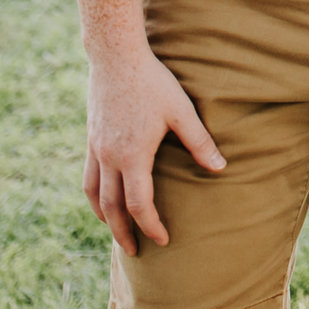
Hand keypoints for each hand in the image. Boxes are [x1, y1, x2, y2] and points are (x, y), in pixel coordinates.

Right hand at [83, 47, 224, 253]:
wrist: (116, 56)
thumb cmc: (153, 82)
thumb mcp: (181, 110)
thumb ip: (199, 141)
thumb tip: (220, 168)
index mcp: (133, 155)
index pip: (139, 204)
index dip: (151, 225)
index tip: (163, 239)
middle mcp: (110, 157)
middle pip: (112, 208)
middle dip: (123, 232)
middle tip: (134, 251)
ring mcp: (96, 148)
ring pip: (95, 195)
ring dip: (105, 218)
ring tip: (116, 231)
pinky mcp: (91, 138)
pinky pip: (88, 177)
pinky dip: (94, 195)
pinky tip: (103, 199)